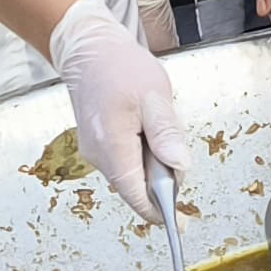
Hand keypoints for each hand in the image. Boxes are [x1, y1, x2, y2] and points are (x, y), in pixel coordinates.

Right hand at [45, 1, 190, 218]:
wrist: (87, 48)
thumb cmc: (120, 67)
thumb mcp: (154, 96)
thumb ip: (166, 133)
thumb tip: (180, 168)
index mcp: (113, 148)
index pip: (137, 197)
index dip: (161, 212)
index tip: (182, 221)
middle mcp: (99, 156)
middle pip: (136, 188)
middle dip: (161, 178)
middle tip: (171, 142)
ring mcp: (95, 151)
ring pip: (131, 173)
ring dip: (151, 162)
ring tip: (155, 122)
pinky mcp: (97, 144)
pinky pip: (125, 160)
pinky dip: (141, 152)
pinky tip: (144, 125)